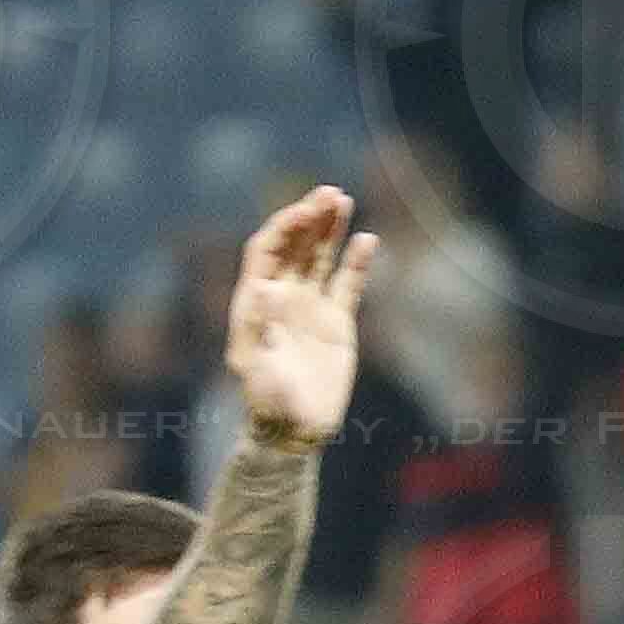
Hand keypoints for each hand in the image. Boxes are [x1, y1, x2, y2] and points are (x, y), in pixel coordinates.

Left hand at [221, 182, 375, 443]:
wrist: (295, 430)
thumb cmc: (269, 401)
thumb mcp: (258, 367)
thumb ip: (260, 327)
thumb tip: (264, 288)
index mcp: (255, 301)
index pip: (267, 251)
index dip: (284, 228)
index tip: (304, 211)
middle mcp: (281, 297)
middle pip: (294, 246)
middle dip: (309, 218)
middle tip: (329, 193)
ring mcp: (309, 307)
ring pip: (320, 258)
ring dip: (329, 229)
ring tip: (342, 199)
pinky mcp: (336, 323)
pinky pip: (347, 285)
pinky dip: (356, 263)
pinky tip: (367, 239)